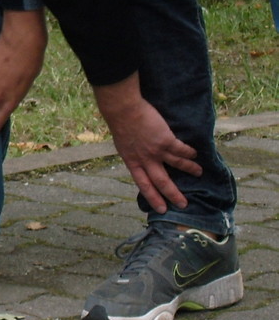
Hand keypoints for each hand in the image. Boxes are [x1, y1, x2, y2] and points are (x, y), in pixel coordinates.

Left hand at [93, 74, 200, 212]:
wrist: (123, 110)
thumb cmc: (120, 124)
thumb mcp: (123, 145)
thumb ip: (133, 155)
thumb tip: (141, 160)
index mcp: (132, 162)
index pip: (143, 185)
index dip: (153, 197)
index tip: (161, 209)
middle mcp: (145, 160)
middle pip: (161, 182)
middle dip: (173, 194)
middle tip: (183, 204)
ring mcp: (156, 151)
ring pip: (177, 165)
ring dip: (190, 169)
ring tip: (199, 173)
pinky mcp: (166, 140)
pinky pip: (181, 150)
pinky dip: (189, 153)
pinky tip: (195, 154)